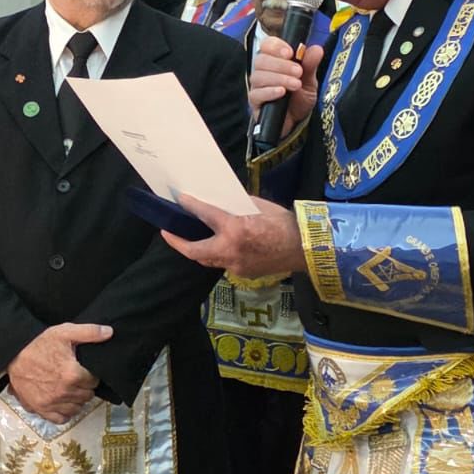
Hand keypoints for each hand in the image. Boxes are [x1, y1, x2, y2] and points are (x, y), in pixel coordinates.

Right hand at [6, 322, 112, 423]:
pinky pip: (61, 418)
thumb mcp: (64, 332)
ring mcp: (52, 403)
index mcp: (72, 374)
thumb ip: (89, 332)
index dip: (91, 374)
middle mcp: (64, 392)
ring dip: (76, 399)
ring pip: (77, 408)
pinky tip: (62, 401)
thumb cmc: (38, 343)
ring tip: (70, 388)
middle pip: (87, 395)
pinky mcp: (41, 409)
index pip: (94, 381)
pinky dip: (64, 412)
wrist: (13, 354)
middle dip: (85, 387)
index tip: (84, 370)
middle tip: (77, 377)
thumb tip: (109, 332)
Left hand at [161, 194, 304, 279]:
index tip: (180, 200)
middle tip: (167, 233)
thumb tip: (221, 203)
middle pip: (194, 251)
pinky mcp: (243, 274)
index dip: (189, 206)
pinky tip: (221, 246)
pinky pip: (225, 264)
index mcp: (234, 229)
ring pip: (209, 260)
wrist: (305, 248)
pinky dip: (220, 254)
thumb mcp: (258, 206)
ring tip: (190, 240)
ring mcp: (235, 266)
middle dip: (177, 243)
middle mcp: (230, 250)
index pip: (204, 214)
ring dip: (198, 250)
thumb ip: (236, 207)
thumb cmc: (284, 223)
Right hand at [250, 37, 324, 136]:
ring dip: (279, 78)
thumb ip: (310, 65)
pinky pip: (256, 94)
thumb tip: (317, 49)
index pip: (267, 45)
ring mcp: (257, 86)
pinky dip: (270, 91)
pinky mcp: (255, 102)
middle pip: (261, 59)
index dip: (276, 46)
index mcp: (275, 60)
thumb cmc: (299, 98)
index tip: (290, 52)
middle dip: (281, 64)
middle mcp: (262, 71)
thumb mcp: (309, 81)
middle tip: (298, 72)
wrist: (297, 121)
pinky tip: (282, 92)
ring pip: (258, 76)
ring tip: (295, 84)